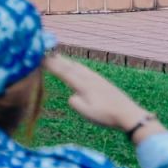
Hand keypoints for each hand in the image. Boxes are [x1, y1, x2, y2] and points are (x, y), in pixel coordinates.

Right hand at [44, 54, 161, 137]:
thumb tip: (71, 96)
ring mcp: (96, 78)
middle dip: (57, 59)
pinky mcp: (101, 81)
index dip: (51, 65)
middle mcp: (89, 78)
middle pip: (70, 66)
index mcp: (83, 85)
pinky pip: (84, 69)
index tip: (40, 58)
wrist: (128, 113)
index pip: (64, 72)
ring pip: (78, 66)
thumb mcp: (87, 113)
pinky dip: (76, 65)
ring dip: (66, 61)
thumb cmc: (106, 116)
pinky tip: (77, 67)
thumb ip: (76, 103)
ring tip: (58, 56)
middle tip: (44, 52)